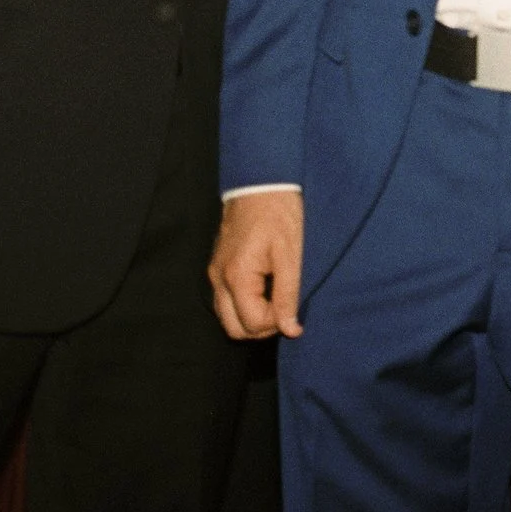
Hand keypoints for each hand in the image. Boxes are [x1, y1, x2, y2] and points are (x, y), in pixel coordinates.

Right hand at [208, 189, 303, 339]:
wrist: (261, 182)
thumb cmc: (279, 214)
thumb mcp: (291, 255)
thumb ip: (288, 295)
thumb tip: (290, 329)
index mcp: (236, 277)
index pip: (252, 323)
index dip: (277, 324)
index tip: (295, 311)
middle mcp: (219, 278)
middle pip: (233, 328)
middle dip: (261, 327)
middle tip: (285, 311)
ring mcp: (215, 272)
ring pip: (227, 315)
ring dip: (251, 317)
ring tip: (277, 299)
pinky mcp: (219, 265)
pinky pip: (226, 299)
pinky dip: (244, 304)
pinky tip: (265, 290)